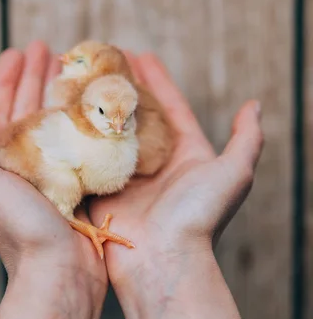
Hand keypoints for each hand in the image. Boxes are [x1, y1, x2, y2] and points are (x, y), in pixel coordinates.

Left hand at [0, 42, 106, 300]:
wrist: (61, 274)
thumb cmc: (20, 231)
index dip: (5, 78)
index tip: (18, 50)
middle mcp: (20, 166)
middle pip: (26, 109)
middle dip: (34, 77)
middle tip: (48, 49)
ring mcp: (49, 174)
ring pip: (53, 122)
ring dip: (59, 93)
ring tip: (70, 67)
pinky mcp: (75, 183)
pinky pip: (77, 142)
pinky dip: (80, 120)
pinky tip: (90, 104)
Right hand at [90, 53, 262, 287]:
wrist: (163, 263)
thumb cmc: (199, 218)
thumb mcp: (234, 174)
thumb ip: (247, 139)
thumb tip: (254, 105)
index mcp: (185, 155)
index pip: (170, 108)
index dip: (157, 81)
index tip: (140, 55)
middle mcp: (155, 163)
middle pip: (136, 115)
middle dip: (123, 87)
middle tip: (105, 61)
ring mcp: (126, 176)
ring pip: (109, 132)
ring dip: (97, 106)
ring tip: (81, 79)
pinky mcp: (101, 190)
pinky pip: (88, 156)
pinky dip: (78, 135)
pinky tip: (64, 113)